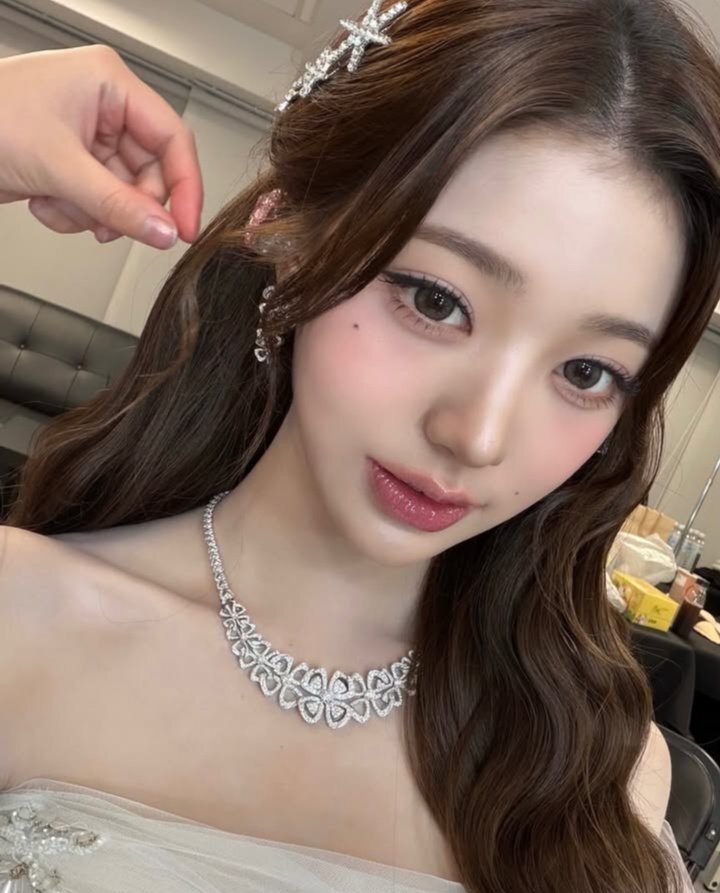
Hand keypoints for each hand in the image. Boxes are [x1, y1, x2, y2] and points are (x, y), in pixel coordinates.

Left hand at [0, 45, 202, 248]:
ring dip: (92, 213)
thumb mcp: (60, 167)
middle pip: (148, 174)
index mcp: (109, 83)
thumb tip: (164, 231)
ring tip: (59, 205)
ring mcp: (87, 135)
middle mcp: (103, 106)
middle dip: (123, 206)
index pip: (172, 139)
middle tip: (108, 225)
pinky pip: (98, 200)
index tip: (184, 228)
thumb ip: (118, 205)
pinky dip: (74, 212)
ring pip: (122, 193)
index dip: (184, 188)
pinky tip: (45, 201)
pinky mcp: (72, 161)